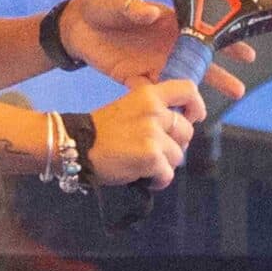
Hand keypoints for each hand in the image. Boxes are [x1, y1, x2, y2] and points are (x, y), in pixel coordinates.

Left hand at [58, 0, 255, 101]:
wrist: (77, 25)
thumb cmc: (102, 6)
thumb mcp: (117, 1)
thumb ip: (133, 7)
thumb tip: (149, 14)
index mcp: (169, 23)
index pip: (203, 31)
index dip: (226, 42)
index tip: (247, 55)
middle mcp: (166, 46)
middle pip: (198, 63)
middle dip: (219, 76)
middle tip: (239, 91)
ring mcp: (151, 63)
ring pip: (179, 83)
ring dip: (193, 98)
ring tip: (205, 114)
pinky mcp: (133, 78)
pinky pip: (152, 94)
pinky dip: (162, 106)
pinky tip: (174, 118)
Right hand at [87, 79, 205, 188]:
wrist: (75, 145)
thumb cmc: (100, 130)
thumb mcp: (128, 106)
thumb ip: (153, 111)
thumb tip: (179, 126)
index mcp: (148, 95)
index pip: (188, 89)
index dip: (196, 106)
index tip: (193, 118)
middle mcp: (154, 112)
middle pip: (186, 131)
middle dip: (175, 145)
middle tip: (155, 151)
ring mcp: (153, 135)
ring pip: (178, 156)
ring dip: (164, 165)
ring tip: (144, 165)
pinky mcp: (151, 157)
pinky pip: (168, 174)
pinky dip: (158, 180)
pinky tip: (143, 177)